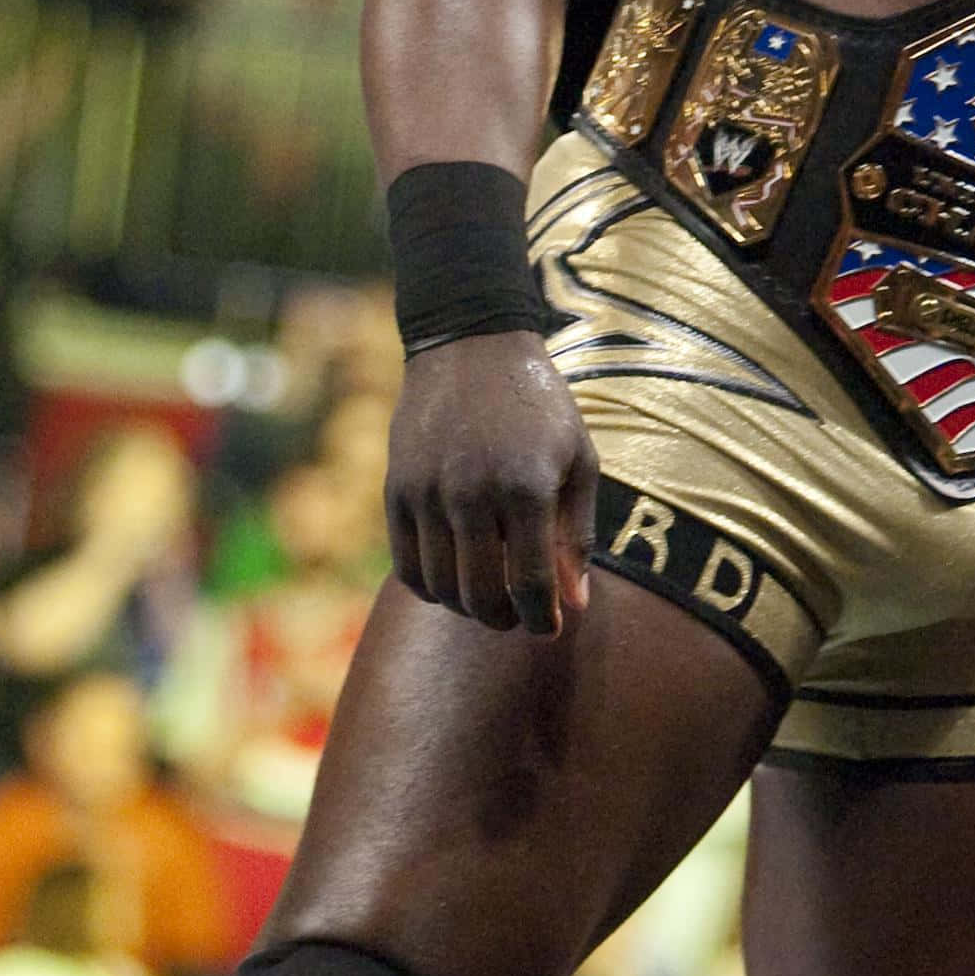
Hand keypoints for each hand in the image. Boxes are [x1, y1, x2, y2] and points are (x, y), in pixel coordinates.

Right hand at [386, 332, 597, 639]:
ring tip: (488, 602)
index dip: (542, 619)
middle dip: (505, 621)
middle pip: (481, 595)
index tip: (550, 628)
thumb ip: (576, 535)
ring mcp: (427, 492)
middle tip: (519, 619)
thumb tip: (574, 604)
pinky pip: (406, 565)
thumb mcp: (578, 459)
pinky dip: (430, 588)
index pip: (530, 584)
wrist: (470, 347)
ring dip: (466, 608)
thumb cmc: (539, 406)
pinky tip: (452, 583)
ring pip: (440, 587)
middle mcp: (471, 493)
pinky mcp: (396, 490)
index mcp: (526, 486)